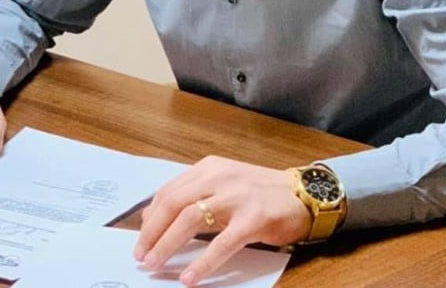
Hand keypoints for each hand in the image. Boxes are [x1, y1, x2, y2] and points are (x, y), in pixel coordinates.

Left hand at [134, 156, 310, 285]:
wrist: (305, 194)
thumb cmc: (263, 193)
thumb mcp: (227, 184)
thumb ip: (198, 195)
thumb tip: (161, 221)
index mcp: (211, 168)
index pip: (169, 191)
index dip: (150, 218)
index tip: (140, 238)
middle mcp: (221, 177)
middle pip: (173, 203)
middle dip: (151, 232)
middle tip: (141, 256)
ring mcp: (237, 196)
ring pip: (190, 218)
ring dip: (167, 245)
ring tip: (155, 265)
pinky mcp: (253, 218)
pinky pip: (221, 243)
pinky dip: (202, 262)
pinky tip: (190, 277)